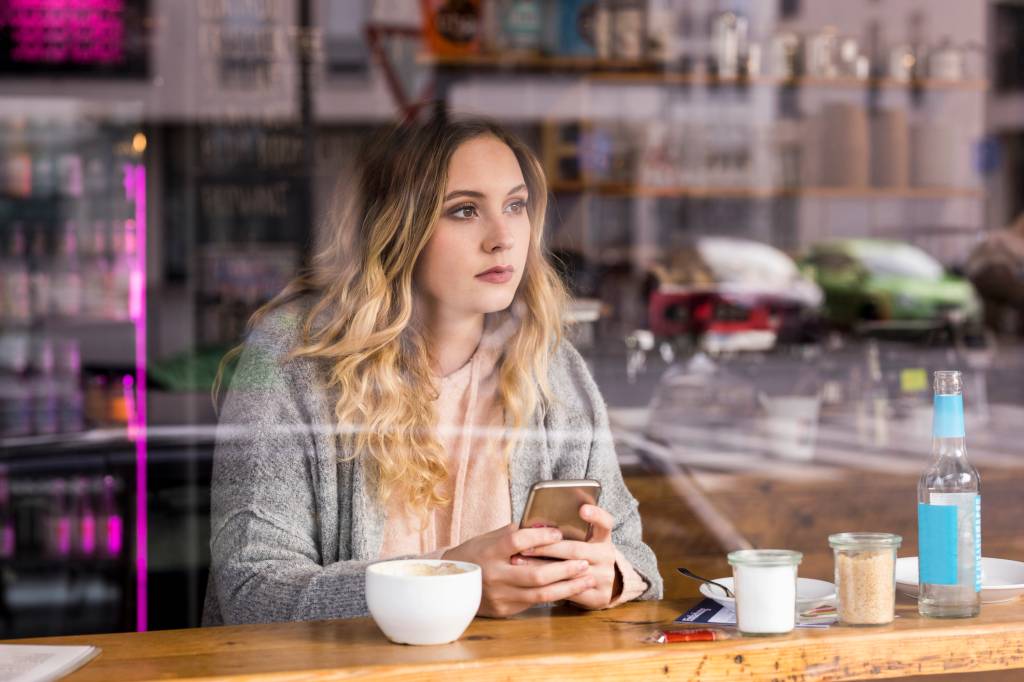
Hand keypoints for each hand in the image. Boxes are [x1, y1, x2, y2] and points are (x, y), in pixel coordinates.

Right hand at [442, 524, 595, 617]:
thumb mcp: (490, 537)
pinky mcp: (504, 609)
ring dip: (568, 587)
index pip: (518, 541)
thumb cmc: (477, 553)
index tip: (559, 532)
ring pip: (540, 594)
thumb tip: (545, 525)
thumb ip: (515, 532)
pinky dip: (554, 595)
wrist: (452, 582)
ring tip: (587, 578)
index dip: (540, 537)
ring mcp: (499, 595)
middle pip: (535, 574)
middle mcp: (494, 575)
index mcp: (489, 551)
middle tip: (584, 562)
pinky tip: (570, 588)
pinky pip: (534, 602)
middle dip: (564, 569)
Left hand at [514, 504, 618, 609]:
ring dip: (541, 567)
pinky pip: (570, 591)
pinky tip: (531, 582)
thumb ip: (568, 533)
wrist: (601, 585)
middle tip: (524, 547)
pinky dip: (549, 585)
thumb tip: (535, 525)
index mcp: (603, 538)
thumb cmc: (581, 557)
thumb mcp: (582, 542)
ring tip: (519, 562)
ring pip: (569, 572)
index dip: (595, 515)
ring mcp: (605, 576)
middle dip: (547, 549)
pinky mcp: (600, 596)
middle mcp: (607, 556)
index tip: (582, 508)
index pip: (605, 523)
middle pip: (575, 549)